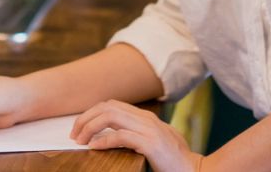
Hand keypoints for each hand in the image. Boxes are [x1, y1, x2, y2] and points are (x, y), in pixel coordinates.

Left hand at [70, 100, 202, 171]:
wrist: (195, 170)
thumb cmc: (173, 160)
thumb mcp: (152, 141)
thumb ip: (135, 133)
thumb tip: (110, 133)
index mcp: (145, 117)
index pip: (112, 104)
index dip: (92, 113)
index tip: (80, 127)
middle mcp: (146, 119)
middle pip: (107, 107)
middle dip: (86, 118)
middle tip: (75, 133)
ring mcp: (150, 130)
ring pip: (111, 117)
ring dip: (91, 127)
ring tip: (81, 140)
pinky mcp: (151, 144)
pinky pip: (121, 136)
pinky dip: (104, 140)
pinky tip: (95, 147)